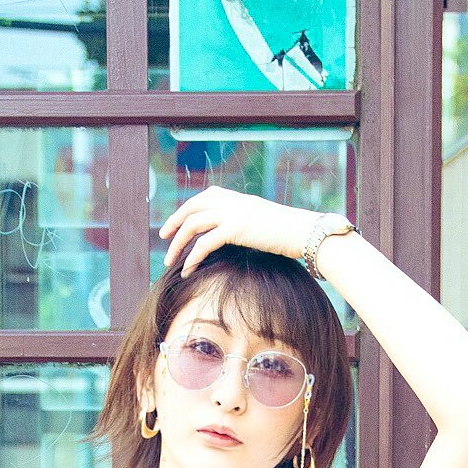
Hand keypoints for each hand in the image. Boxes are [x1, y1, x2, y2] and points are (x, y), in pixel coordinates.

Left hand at [158, 186, 317, 276]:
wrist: (303, 231)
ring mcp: (232, 213)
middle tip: (164, 238)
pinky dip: (192, 257)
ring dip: (178, 244)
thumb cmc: (287, 231)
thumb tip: (234, 233)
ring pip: (193, 225)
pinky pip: (204, 243)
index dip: (185, 208)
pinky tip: (188, 270)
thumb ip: (244, 221)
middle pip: (191, 208)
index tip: (175, 222)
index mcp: (236, 197)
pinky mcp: (236, 229)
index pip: (203, 197)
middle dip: (174, 223)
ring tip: (170, 261)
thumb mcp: (261, 220)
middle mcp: (231, 201)